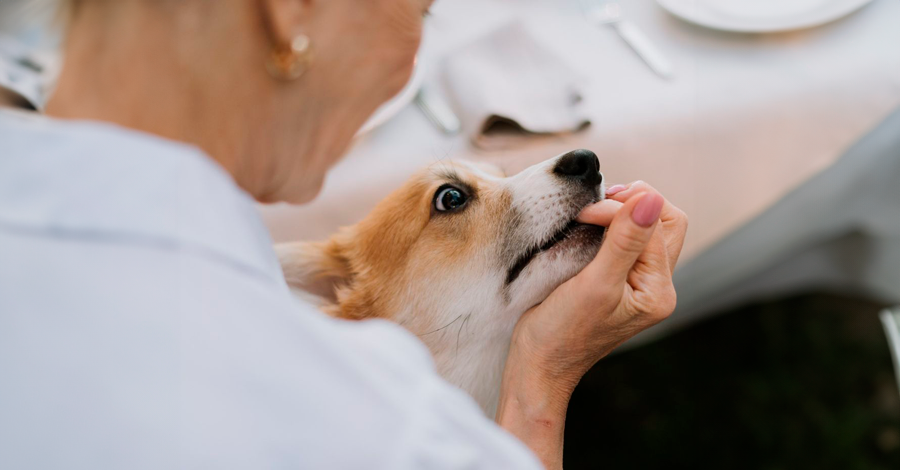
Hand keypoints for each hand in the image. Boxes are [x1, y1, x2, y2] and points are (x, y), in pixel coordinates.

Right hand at [496, 181, 687, 469]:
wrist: (539, 362)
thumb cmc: (563, 331)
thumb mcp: (596, 284)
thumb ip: (625, 241)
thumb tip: (652, 199)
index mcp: (659, 290)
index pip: (655, 226)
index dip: (620, 210)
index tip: (583, 214)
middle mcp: (656, 286)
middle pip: (665, 223)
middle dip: (631, 205)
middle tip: (594, 208)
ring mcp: (639, 283)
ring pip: (647, 229)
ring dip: (621, 215)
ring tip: (590, 217)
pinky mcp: (620, 279)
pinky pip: (628, 240)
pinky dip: (611, 227)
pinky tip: (589, 229)